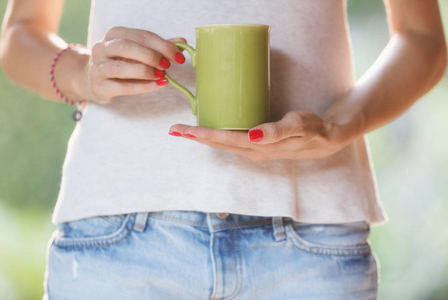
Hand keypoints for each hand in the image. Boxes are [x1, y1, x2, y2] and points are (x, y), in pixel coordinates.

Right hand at [81, 26, 186, 103]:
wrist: (90, 79)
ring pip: (121, 68)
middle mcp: (102, 48)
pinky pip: (123, 87)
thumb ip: (158, 47)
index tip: (179, 56)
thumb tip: (182, 42)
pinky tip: (158, 85)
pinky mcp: (99, 87)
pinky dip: (143, 87)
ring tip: (162, 76)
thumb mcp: (136, 51)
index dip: (162, 45)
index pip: (141, 35)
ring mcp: (98, 68)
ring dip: (145, 71)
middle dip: (151, 55)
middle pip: (126, 47)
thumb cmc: (119, 62)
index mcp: (114, 34)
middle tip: (167, 65)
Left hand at [168, 111, 358, 160]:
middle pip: (218, 145)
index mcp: (258, 147)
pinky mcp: (257, 146)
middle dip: (195, 137)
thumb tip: (251, 136)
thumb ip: (276, 131)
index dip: (202, 135)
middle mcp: (252, 152)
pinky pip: (231, 142)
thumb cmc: (312, 128)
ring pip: (222, 145)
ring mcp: (254, 151)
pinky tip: (210, 129)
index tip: (182, 130)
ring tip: (184, 130)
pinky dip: (216, 136)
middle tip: (173, 129)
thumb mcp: (298, 126)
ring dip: (203, 139)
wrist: (326, 140)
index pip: (224, 140)